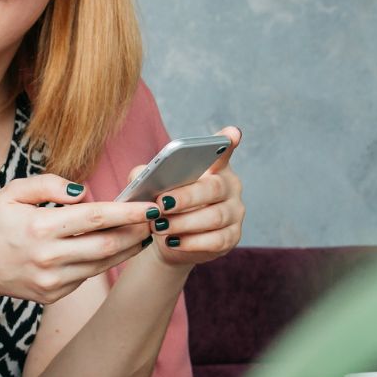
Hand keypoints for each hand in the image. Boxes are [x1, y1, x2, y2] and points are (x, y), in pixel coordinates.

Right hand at [0, 173, 156, 305]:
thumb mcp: (12, 193)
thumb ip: (49, 185)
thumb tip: (84, 192)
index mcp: (39, 227)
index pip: (95, 218)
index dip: (127, 212)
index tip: (150, 206)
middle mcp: (49, 258)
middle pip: (108, 246)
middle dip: (137, 232)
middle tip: (155, 218)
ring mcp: (52, 281)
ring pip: (103, 264)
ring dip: (127, 248)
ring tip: (142, 232)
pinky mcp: (53, 294)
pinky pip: (87, 275)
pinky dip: (103, 260)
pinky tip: (112, 247)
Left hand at [143, 126, 243, 266]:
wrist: (170, 240)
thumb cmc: (164, 206)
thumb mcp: (153, 188)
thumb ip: (147, 175)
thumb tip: (142, 174)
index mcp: (213, 168)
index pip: (222, 152)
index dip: (228, 142)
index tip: (231, 134)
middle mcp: (230, 187)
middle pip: (214, 188)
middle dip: (186, 197)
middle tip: (162, 204)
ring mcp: (235, 212)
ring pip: (214, 216)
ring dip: (184, 222)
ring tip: (159, 225)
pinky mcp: (232, 237)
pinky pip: (215, 240)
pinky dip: (192, 242)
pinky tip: (173, 241)